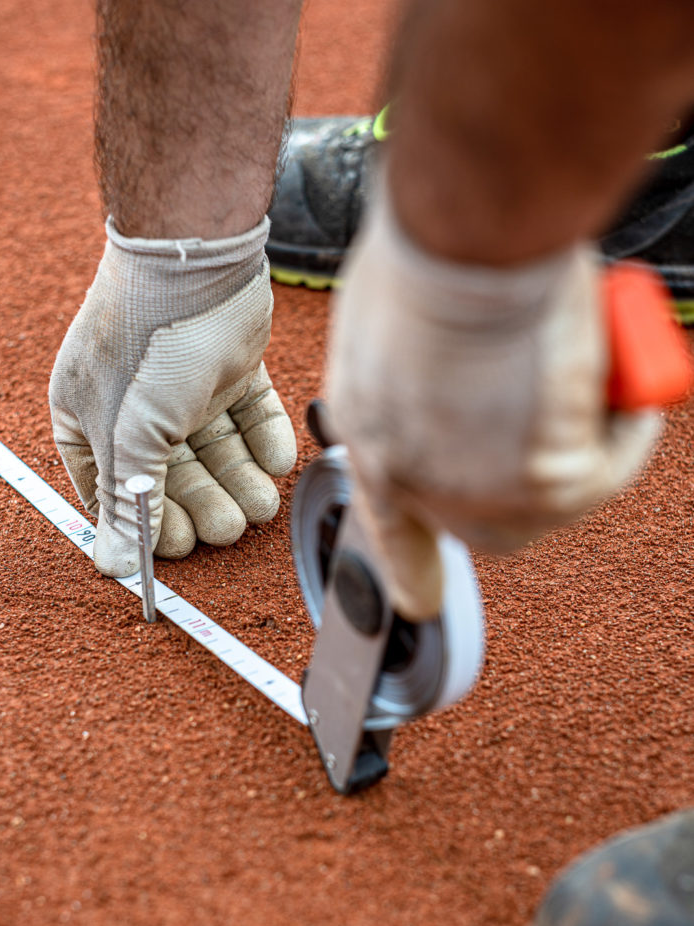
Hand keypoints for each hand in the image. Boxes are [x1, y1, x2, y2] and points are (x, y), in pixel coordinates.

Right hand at [49, 217, 296, 576]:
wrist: (199, 260)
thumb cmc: (147, 343)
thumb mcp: (132, 435)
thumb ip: (128, 502)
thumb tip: (112, 566)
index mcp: (91, 419)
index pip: (114, 490)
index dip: (146, 522)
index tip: (178, 548)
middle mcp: (134, 406)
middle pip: (172, 476)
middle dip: (204, 504)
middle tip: (230, 527)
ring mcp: (184, 385)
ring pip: (215, 451)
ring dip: (239, 481)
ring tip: (262, 504)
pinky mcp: (228, 366)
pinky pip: (248, 416)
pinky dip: (264, 440)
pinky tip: (277, 462)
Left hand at [325, 174, 659, 619]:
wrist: (468, 247)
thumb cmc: (427, 254)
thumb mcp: (393, 323)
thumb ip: (417, 371)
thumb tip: (461, 378)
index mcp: (371, 444)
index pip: (390, 533)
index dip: (410, 569)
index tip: (418, 602)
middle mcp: (421, 487)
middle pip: (487, 525)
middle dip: (525, 484)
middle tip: (554, 429)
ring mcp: (483, 495)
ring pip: (554, 493)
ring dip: (582, 442)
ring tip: (593, 372)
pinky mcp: (548, 486)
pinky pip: (608, 465)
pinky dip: (628, 429)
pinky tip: (630, 394)